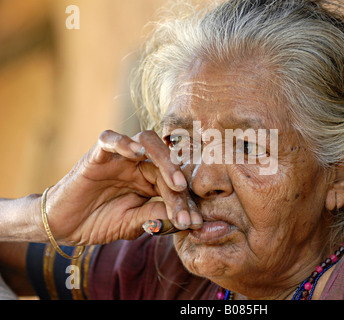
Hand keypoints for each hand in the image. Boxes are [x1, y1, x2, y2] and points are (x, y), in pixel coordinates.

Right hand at [39, 130, 202, 244]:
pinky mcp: (96, 156)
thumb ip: (158, 217)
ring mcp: (119, 158)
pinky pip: (109, 140)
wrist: (64, 226)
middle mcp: (138, 165)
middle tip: (187, 207)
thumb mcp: (134, 223)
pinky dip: (124, 143)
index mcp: (150, 180)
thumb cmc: (100, 222)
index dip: (185, 202)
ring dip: (164, 158)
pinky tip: (138, 153)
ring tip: (175, 182)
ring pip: (146, 141)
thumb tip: (188, 220)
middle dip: (179, 184)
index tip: (194, 223)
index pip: (174, 183)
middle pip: (166, 161)